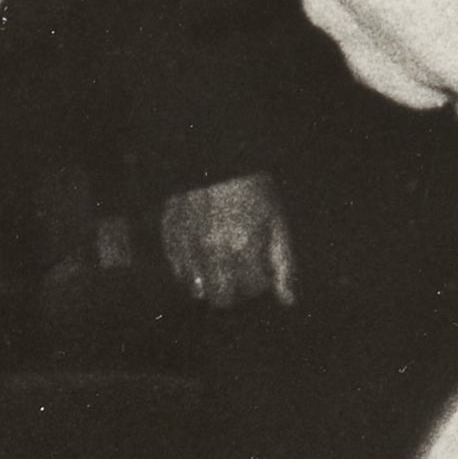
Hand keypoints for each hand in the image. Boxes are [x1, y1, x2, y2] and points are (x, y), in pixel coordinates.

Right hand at [156, 171, 301, 311]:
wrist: (216, 157)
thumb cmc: (252, 189)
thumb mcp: (277, 222)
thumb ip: (283, 265)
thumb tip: (288, 302)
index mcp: (242, 248)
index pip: (248, 292)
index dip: (258, 285)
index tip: (261, 271)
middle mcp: (211, 252)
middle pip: (219, 299)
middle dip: (232, 292)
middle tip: (240, 274)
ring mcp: (186, 245)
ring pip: (195, 288)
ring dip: (209, 282)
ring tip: (220, 261)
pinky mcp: (169, 236)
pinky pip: (177, 268)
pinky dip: (189, 268)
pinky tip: (201, 249)